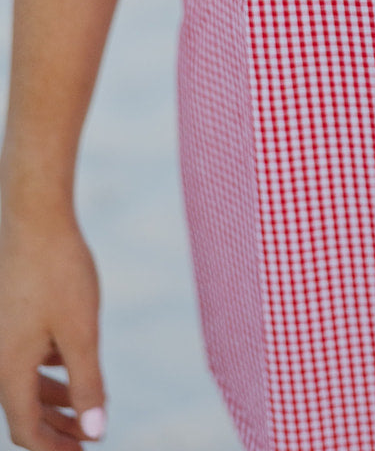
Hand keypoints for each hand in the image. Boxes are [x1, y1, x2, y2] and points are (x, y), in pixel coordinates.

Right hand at [0, 217, 105, 448]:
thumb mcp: (80, 331)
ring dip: (54, 400)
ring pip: (24, 382)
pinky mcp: (8, 314)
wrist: (32, 216)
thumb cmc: (58, 270)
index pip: (25, 430)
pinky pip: (24, 356)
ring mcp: (1, 334)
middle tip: (85, 444)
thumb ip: (87, 384)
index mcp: (9, 368)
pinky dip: (47, 370)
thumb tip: (95, 434)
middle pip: (23, 410)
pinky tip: (68, 363)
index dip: (54, 449)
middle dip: (55, 431)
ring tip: (84, 409)